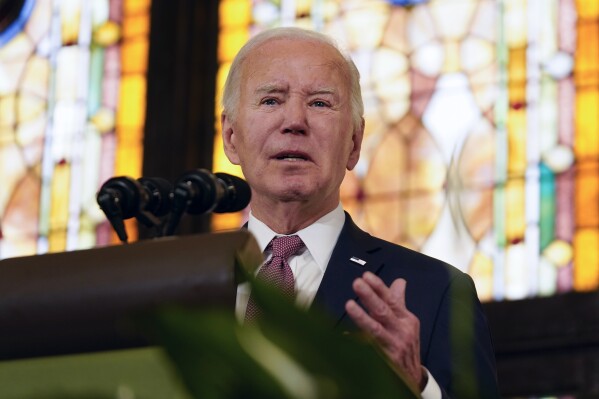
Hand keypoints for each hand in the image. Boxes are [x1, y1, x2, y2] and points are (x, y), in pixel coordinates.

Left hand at [345, 272, 425, 390]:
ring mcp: (393, 346)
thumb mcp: (407, 322)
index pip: (391, 299)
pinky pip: (368, 350)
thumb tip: (399, 282)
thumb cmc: (407, 345)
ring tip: (349, 305)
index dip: (379, 287)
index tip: (366, 276)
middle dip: (370, 296)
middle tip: (357, 283)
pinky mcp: (385, 360)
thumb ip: (399, 301)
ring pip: (376, 330)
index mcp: (406, 319)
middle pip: (383, 311)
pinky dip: (357, 342)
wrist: (413, 377)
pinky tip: (346, 336)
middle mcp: (401, 331)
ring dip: (362, 317)